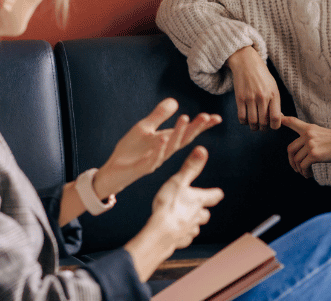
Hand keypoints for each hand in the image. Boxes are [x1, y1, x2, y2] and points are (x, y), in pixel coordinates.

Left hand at [93, 98, 221, 198]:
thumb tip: (175, 101)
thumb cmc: (130, 150)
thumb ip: (159, 115)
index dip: (202, 126)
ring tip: (186, 118)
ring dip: (178, 133)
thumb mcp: (144, 128)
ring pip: (170, 147)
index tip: (216, 118)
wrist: (114, 170)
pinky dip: (158, 149)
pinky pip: (152, 158)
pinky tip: (163, 138)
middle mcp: (165, 151)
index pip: (187, 132)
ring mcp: (155, 160)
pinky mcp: (143, 167)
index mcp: (167, 141)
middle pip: (183, 139)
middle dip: (195, 128)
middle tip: (206, 116)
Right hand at [150, 146, 223, 249]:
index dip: (215, 193)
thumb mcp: (178, 181)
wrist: (161, 232)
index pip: (214, 196)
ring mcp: (190, 231)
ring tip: (182, 220)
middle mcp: (197, 216)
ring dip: (191, 224)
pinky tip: (175, 234)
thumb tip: (202, 150)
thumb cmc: (169, 206)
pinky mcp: (181, 242)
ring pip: (195, 228)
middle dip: (202, 211)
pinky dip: (181, 236)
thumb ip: (190, 167)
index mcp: (199, 200)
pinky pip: (184, 239)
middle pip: (205, 215)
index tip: (217, 193)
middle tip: (196, 207)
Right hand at [226, 46, 281, 130]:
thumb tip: (278, 120)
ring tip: (254, 125)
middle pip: (264, 122)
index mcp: (273, 94)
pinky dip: (244, 122)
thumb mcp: (273, 87)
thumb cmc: (262, 76)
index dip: (275, 126)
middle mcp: (262, 97)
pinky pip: (242, 117)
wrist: (246, 63)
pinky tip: (246, 119)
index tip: (272, 126)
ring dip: (254, 127)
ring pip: (252, 122)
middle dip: (263, 128)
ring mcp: (250, 98)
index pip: (276, 118)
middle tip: (262, 127)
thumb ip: (275, 103)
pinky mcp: (239, 98)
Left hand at [282, 116, 330, 177]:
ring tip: (305, 173)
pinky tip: (309, 174)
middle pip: (290, 149)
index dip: (284, 120)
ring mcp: (310, 145)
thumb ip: (311, 137)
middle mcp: (308, 135)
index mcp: (309, 128)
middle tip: (296, 168)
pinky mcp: (314, 155)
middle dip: (291, 161)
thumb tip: (302, 150)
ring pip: (297, 160)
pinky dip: (305, 172)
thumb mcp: (322, 133)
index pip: (293, 122)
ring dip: (299, 169)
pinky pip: (303, 166)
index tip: (280, 120)